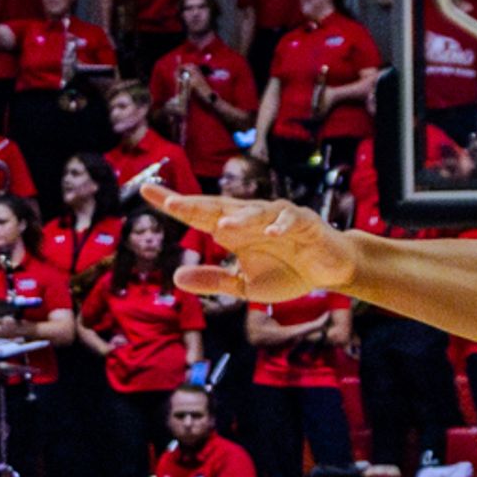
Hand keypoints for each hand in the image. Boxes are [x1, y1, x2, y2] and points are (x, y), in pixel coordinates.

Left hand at [146, 181, 359, 301]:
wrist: (328, 270)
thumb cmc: (287, 271)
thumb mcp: (244, 284)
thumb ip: (214, 280)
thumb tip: (176, 279)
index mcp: (235, 230)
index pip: (199, 214)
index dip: (175, 204)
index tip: (147, 192)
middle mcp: (252, 219)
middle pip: (220, 207)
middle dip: (196, 204)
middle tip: (170, 203)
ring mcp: (278, 218)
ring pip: (254, 213)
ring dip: (239, 219)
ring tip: (220, 227)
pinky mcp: (305, 223)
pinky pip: (291, 220)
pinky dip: (282, 224)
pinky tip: (271, 231)